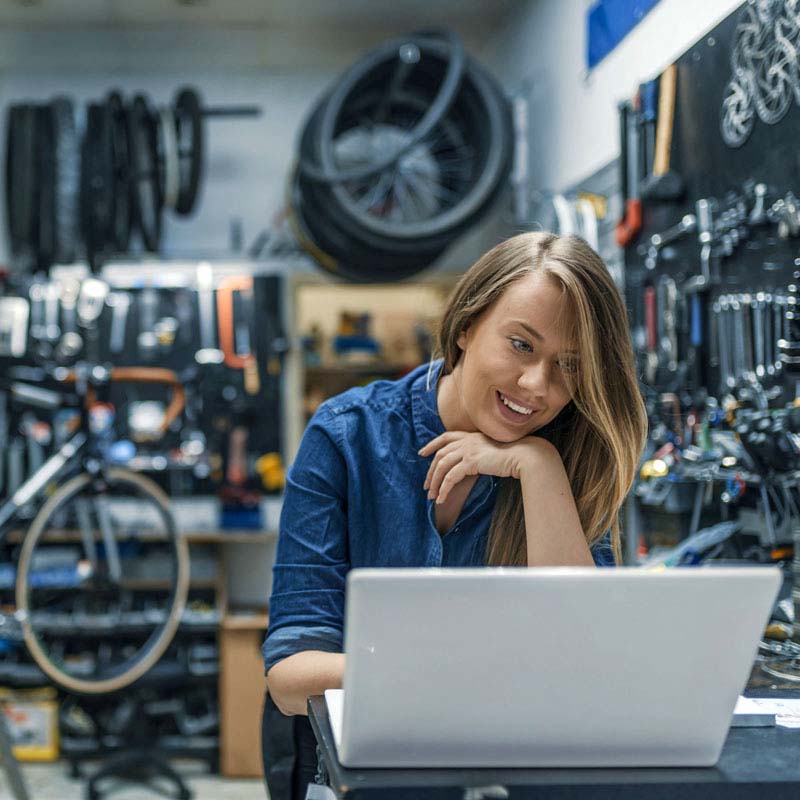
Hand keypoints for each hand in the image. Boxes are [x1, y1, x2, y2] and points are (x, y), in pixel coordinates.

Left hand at [418, 432, 558, 504]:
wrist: (524, 455)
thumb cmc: (513, 455)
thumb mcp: (492, 451)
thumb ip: (479, 454)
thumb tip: (471, 465)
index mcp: (471, 436)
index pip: (445, 437)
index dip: (432, 445)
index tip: (422, 453)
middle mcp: (467, 440)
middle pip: (440, 454)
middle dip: (431, 471)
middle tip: (426, 486)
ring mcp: (468, 450)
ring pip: (442, 466)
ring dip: (435, 483)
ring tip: (432, 497)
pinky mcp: (471, 462)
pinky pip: (450, 477)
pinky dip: (444, 489)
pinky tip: (442, 499)